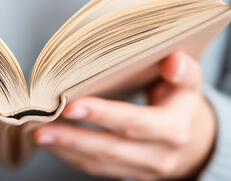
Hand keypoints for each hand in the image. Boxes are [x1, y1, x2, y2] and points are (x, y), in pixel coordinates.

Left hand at [33, 52, 215, 180]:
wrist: (192, 142)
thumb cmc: (181, 103)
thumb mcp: (189, 84)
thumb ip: (183, 71)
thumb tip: (174, 61)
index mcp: (173, 129)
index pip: (133, 123)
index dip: (102, 115)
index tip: (70, 105)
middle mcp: (158, 155)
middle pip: (109, 148)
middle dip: (72, 138)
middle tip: (40, 126)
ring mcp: (142, 170)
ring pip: (98, 163)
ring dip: (65, 149)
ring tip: (38, 133)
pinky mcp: (128, 174)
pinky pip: (96, 168)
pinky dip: (70, 156)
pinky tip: (52, 143)